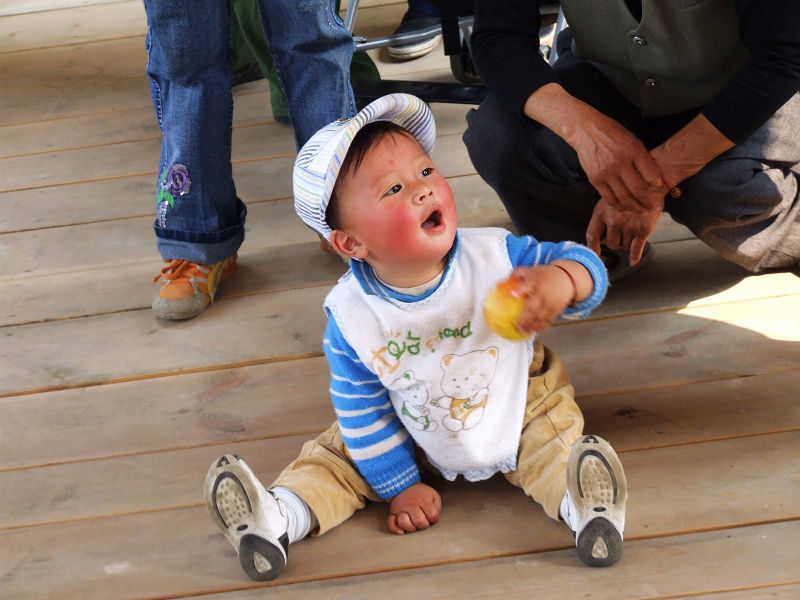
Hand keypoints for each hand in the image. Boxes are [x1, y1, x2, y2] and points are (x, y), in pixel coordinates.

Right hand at [388, 483, 441, 534]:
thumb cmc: (421, 494)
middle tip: (423, 521)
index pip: (432, 515)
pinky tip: (401, 532)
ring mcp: (401, 510)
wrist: (404, 486)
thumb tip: (433, 518)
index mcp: (423, 501)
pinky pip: (391, 523)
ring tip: (413, 525)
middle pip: (419, 521)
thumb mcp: (433, 495)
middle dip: (423, 524)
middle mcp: (411, 505)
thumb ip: (436, 507)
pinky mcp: (393, 513)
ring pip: (403, 522)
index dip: (434, 519)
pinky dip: (395, 529)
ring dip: (410, 527)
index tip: (431, 516)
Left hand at [507, 264, 577, 334]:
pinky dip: (542, 326)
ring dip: (532, 325)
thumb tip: (497, 285)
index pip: (526, 285)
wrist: (566, 277)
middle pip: (533, 308)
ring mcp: (550, 302)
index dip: (519, 289)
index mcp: (534, 281)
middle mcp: (542, 292)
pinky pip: (549, 320)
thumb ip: (515, 275)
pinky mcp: (557, 308)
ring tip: (524, 332)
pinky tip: (535, 331)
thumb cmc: (542, 275)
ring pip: (541, 317)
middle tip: (517, 327)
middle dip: (525, 318)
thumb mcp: (529, 270)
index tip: (512, 295)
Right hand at [522, 85, 666, 213]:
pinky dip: (618, 206)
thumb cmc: (611, 133)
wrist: (586, 131)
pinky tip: (624, 208)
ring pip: (624, 198)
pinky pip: (609, 198)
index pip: (650, 175)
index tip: (659, 190)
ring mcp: (606, 173)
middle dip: (648, 201)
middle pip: (638, 189)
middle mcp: (620, 163)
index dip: (657, 186)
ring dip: (634, 207)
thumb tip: (653, 177)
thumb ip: (642, 157)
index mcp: (633, 151)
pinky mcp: (595, 180)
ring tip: (640, 210)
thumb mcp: (632, 140)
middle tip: (653, 207)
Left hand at [586, 197, 662, 263]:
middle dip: (616, 242)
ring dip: (626, 244)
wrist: (651, 184)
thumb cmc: (629, 192)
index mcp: (602, 212)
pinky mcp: (643, 230)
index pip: (592, 235)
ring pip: (624, 246)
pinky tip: (633, 261)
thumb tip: (598, 240)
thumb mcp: (609, 199)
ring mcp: (628, 226)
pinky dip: (635, 256)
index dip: (593, 247)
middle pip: (611, 244)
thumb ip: (602, 216)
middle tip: (622, 235)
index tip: (595, 254)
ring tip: (632, 232)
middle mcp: (613, 221)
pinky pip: (636, 248)